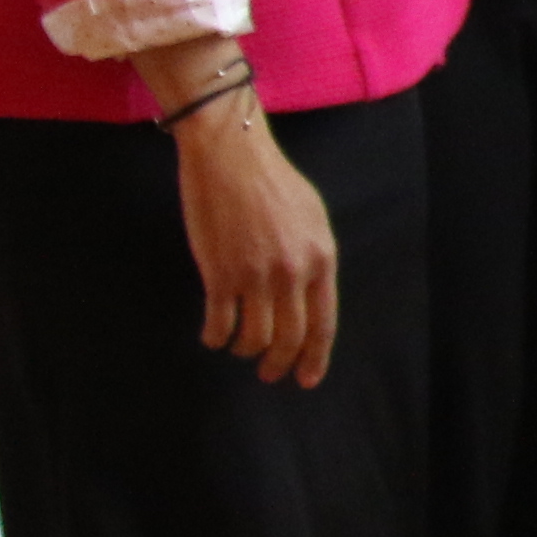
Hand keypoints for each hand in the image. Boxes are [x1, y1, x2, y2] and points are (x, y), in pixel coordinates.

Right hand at [172, 100, 343, 387]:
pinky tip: (213, 336)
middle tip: (269, 374)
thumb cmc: (272, 181)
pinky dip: (215, 337)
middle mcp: (293, 273)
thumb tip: (308, 294)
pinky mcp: (219, 274)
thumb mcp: (311, 218)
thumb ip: (312, 258)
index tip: (306, 379)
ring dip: (245, 350)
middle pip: (289, 338)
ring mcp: (256, 276)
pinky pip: (220, 323)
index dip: (315, 357)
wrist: (232, 156)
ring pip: (253, 338)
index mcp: (321, 259)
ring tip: (238, 347)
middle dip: (279, 363)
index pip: (324, 323)